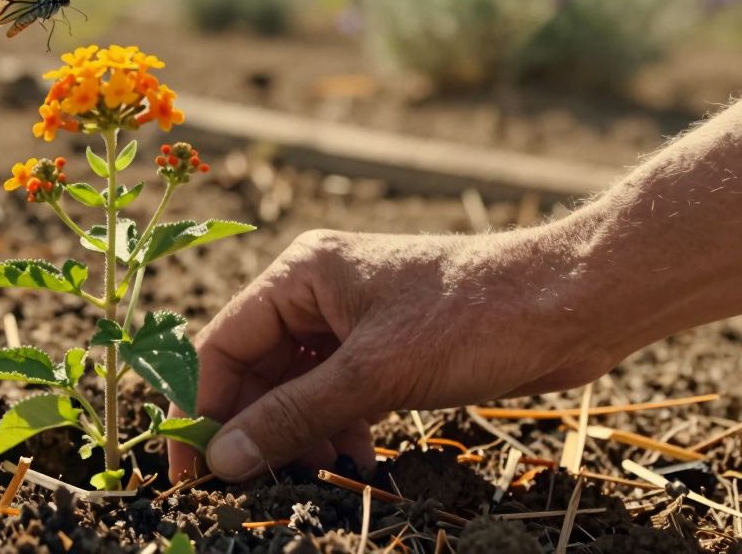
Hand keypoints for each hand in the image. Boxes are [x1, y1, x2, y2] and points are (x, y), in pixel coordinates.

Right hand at [168, 226, 624, 482]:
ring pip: (298, 386)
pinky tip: (356, 463)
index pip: (223, 344)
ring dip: (300, 435)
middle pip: (257, 368)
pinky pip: (338, 393)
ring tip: (316, 477)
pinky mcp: (387, 346)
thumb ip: (293, 416)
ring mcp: (353, 319)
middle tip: (252, 487)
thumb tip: (223, 459)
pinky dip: (339, 430)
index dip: (203, 407)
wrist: (571, 303)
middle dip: (256, 428)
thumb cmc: (471, 318)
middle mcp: (317, 292)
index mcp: (300, 274)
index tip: (191, 469)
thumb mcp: (373, 374)